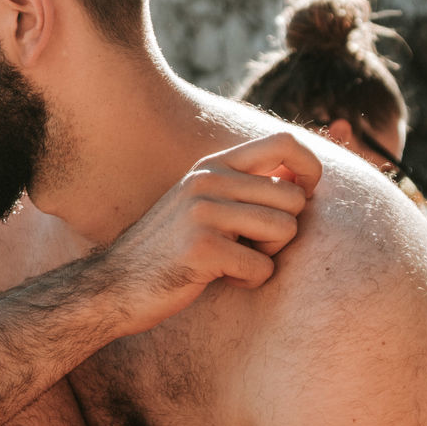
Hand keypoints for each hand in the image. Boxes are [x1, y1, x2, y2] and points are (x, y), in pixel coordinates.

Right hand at [104, 132, 320, 335]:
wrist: (115, 284)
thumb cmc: (171, 247)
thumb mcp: (203, 202)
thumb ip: (244, 185)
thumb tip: (303, 176)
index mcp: (212, 164)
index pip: (285, 141)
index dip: (311, 168)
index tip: (303, 196)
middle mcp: (207, 180)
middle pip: (293, 198)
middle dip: (282, 231)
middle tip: (248, 245)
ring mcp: (202, 211)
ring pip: (285, 231)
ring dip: (267, 257)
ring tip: (232, 260)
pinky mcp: (202, 248)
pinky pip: (263, 268)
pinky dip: (247, 281)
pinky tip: (217, 277)